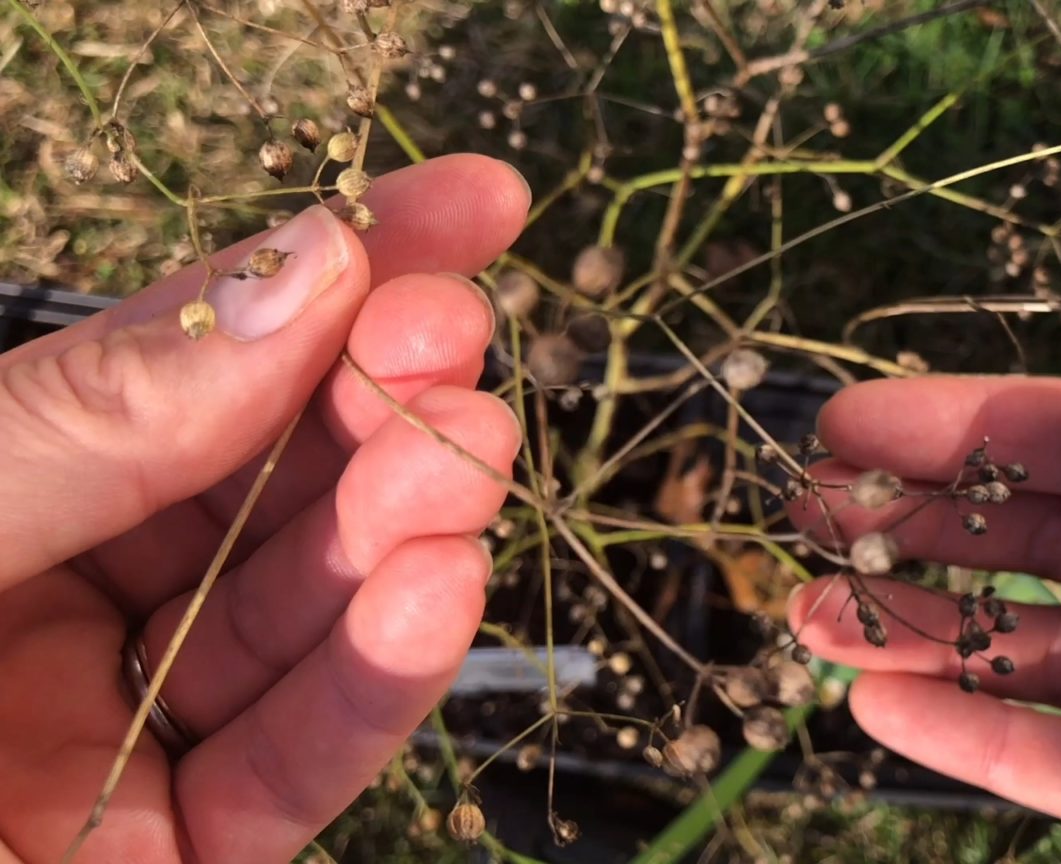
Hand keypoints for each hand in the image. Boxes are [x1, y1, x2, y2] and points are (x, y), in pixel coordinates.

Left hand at [0, 156, 527, 862]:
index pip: (184, 355)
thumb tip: (299, 273)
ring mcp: (119, 735)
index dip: (330, 269)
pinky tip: (439, 589)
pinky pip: (294, 765)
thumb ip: (86, 416)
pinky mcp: (174, 859)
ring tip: (468, 456)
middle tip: (459, 340)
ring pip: (301, 616)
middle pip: (265, 483)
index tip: (468, 206)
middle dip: (377, 399)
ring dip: (404, 527)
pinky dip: (377, 679)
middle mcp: (59, 602)